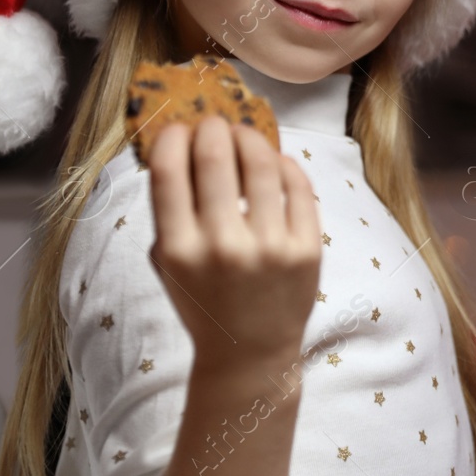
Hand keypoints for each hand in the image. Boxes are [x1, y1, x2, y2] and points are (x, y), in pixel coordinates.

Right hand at [145, 117, 320, 370]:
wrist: (250, 352)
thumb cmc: (204, 301)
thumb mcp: (169, 264)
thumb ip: (170, 213)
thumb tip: (180, 145)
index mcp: (178, 250)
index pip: (167, 172)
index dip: (172, 138)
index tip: (178, 128)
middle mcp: (223, 246)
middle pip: (215, 158)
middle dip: (212, 128)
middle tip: (214, 123)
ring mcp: (270, 247)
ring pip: (262, 164)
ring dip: (250, 137)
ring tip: (244, 133)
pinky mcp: (308, 248)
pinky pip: (298, 186)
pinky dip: (284, 163)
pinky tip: (275, 160)